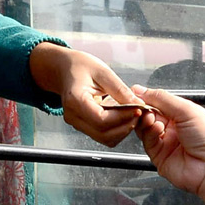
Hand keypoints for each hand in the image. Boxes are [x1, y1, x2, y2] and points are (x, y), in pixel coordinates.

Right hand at [28, 43, 143, 146]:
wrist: (64, 69)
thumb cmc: (81, 67)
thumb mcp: (103, 72)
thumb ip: (120, 90)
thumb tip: (139, 104)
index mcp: (75, 100)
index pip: (101, 119)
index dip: (123, 117)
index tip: (138, 108)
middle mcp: (73, 116)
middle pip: (103, 133)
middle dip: (125, 126)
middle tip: (139, 113)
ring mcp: (77, 123)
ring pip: (104, 138)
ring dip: (122, 130)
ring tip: (133, 114)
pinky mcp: (83, 126)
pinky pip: (103, 135)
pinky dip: (117, 130)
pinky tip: (124, 117)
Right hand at [132, 86, 204, 204]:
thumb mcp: (186, 110)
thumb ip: (162, 99)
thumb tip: (141, 89)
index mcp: (183, 114)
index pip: (159, 103)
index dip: (147, 98)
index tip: (135, 94)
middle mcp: (174, 128)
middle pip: (150, 115)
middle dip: (144, 109)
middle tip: (141, 107)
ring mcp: (166, 143)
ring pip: (145, 128)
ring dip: (146, 121)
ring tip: (151, 118)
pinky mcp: (159, 157)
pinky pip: (148, 142)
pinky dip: (149, 133)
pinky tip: (157, 129)